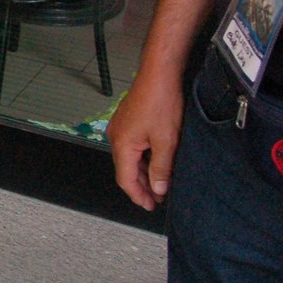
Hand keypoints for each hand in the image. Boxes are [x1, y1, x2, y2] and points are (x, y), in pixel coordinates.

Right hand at [107, 67, 184, 210]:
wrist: (159, 75)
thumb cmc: (160, 101)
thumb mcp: (166, 141)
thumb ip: (161, 168)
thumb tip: (159, 188)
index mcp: (122, 144)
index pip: (125, 179)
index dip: (139, 196)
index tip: (150, 206)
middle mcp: (116, 137)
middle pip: (126, 170)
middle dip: (142, 186)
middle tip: (159, 199)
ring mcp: (120, 128)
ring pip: (130, 158)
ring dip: (144, 172)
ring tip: (161, 183)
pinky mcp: (127, 121)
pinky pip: (132, 147)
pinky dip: (143, 158)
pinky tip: (157, 162)